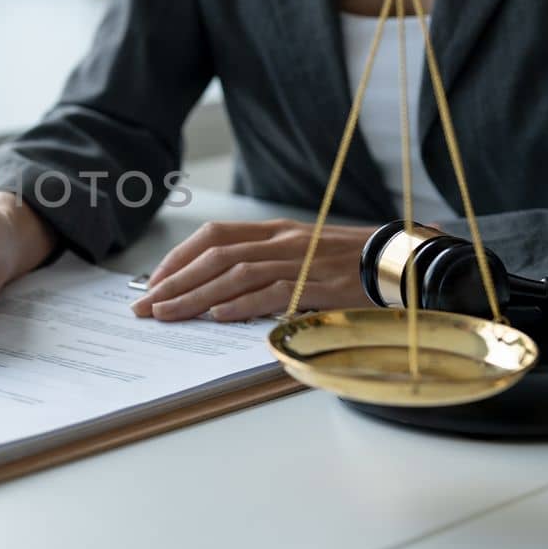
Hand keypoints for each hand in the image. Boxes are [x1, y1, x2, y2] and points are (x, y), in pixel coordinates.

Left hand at [131, 219, 376, 321]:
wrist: (401, 261)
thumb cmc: (348, 263)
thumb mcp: (301, 254)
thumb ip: (265, 264)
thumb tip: (220, 290)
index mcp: (274, 231)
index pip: (213, 237)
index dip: (179, 259)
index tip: (154, 283)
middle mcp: (281, 241)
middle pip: (215, 257)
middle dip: (175, 282)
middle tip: (146, 306)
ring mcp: (299, 260)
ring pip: (235, 274)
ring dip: (196, 295)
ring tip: (168, 314)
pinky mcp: (317, 284)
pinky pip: (272, 292)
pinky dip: (241, 304)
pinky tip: (216, 316)